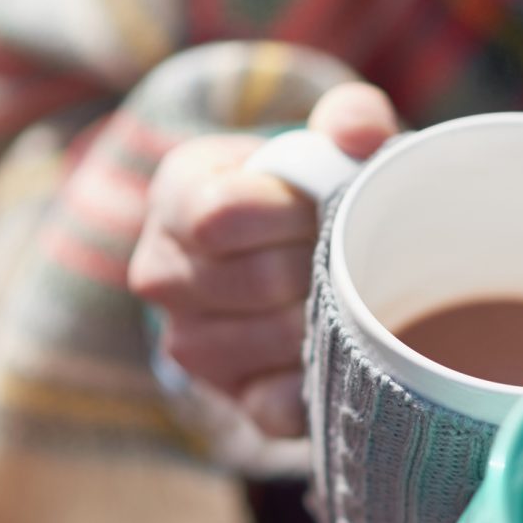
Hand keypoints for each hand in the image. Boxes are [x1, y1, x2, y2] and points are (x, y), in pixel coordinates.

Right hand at [128, 82, 399, 436]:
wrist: (297, 256)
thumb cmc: (310, 191)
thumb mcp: (325, 141)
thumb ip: (350, 117)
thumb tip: (360, 134)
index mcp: (176, 196)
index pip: (223, 215)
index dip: (292, 212)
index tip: (323, 205)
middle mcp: (162, 273)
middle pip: (259, 280)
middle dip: (321, 263)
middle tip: (349, 252)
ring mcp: (189, 343)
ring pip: (275, 339)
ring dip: (328, 317)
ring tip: (347, 291)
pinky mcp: (229, 397)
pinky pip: (277, 405)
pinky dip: (321, 381)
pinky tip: (340, 350)